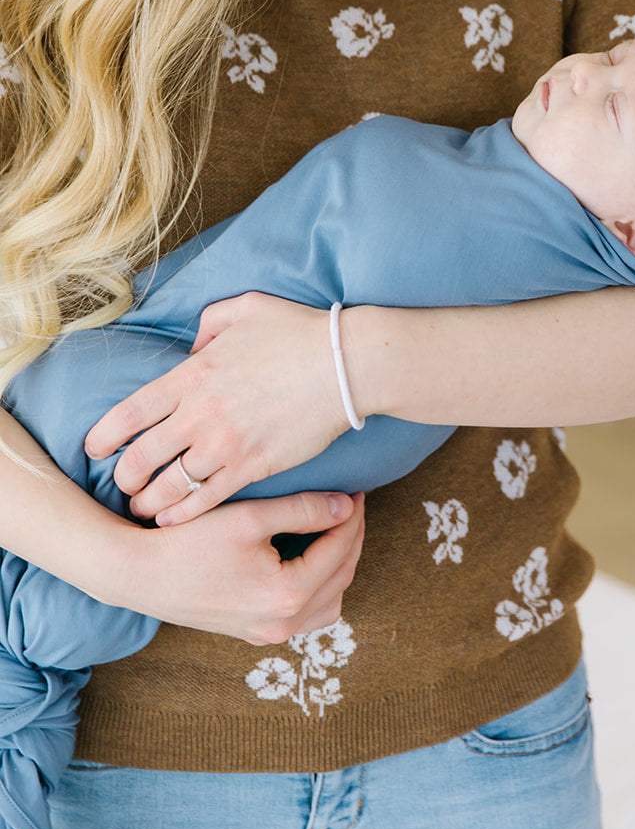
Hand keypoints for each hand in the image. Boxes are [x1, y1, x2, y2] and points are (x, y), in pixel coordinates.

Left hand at [85, 292, 350, 521]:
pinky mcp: (253, 467)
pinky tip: (174, 520)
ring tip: (144, 509)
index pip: (131, 412)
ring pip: (169, 487)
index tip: (94, 449)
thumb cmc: (299, 332)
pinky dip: (183, 515)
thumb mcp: (248, 308)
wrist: (346, 364)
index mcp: (193, 375)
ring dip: (148, 502)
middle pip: (141, 458)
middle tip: (123, 484)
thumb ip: (209, 322)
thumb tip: (192, 347)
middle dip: (124, 477)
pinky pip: (205, 501)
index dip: (104, 436)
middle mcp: (201, 413)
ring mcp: (226, 444)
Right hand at [109, 490, 365, 643]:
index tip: (355, 488)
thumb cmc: (188, 542)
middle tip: (349, 505)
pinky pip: (305, 615)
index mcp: (287, 595)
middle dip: (349, 538)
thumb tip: (345, 505)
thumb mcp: (249, 517)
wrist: (139, 575)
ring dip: (338, 566)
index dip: (351, 515)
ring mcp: (268, 634)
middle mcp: (282, 624)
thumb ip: (303, 510)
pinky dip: (318, 588)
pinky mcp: (254, 634)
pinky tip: (309, 558)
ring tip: (332, 530)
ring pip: (329, 602)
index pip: (338, 549)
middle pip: (340, 577)